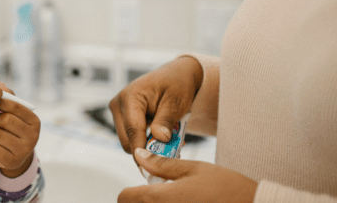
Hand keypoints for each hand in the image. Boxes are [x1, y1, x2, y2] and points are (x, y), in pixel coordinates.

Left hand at [0, 82, 39, 177]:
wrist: (14, 156)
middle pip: (5, 119)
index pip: (15, 105)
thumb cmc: (12, 129)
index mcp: (34, 121)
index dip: (0, 101)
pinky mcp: (13, 161)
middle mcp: (33, 136)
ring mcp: (24, 150)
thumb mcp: (12, 113)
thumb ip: (6, 97)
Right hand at [109, 56, 202, 154]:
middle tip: (171, 151)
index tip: (151, 165)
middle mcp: (119, 103)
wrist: (175, 75)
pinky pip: (132, 136)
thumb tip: (159, 138)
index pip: (132, 129)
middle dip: (147, 149)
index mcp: (130, 96)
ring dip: (148, 145)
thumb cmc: (176, 84)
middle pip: (126, 139)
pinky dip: (147, 140)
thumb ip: (165, 120)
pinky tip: (162, 135)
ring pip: (129, 140)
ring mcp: (119, 111)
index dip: (141, 149)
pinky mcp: (123, 117)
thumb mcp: (176, 102)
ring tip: (170, 139)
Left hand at [118, 148, 256, 202]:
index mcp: (161, 198)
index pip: (124, 198)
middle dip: (143, 201)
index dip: (130, 191)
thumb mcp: (195, 169)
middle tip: (162, 192)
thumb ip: (162, 165)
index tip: (141, 188)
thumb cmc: (229, 190)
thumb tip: (140, 156)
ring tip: (177, 199)